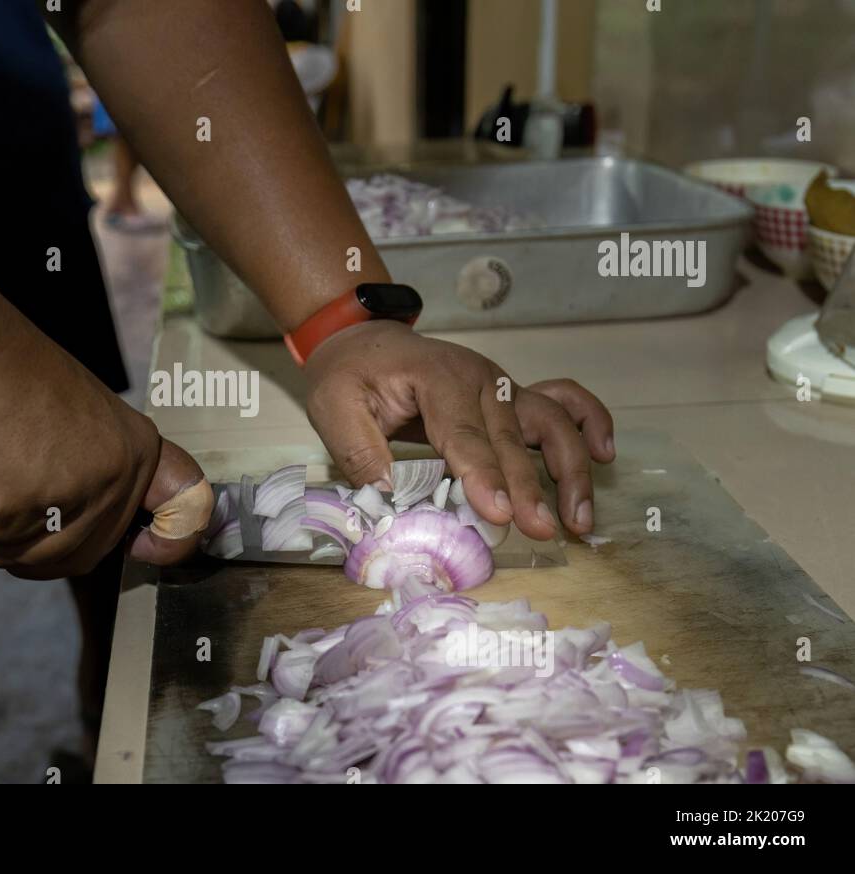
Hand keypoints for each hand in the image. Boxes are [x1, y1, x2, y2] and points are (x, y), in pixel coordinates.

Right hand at [0, 327, 205, 578]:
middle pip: (84, 555)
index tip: (145, 549)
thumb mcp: (75, 427)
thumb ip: (83, 484)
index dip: (174, 539)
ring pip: (31, 557)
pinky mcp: (22, 506)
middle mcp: (119, 475)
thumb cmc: (8, 382)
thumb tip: (50, 550)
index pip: (187, 506)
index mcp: (138, 450)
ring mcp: (75, 493)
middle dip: (34, 548)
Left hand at [303, 321, 614, 538]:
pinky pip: (563, 402)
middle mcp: (481, 379)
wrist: (362, 339)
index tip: (500, 513)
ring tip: (578, 519)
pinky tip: (604, 454)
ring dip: (571, 468)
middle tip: (541, 531)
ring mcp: (502, 386)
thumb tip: (390, 497)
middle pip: (512, 437)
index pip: (463, 434)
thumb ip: (361, 452)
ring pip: (551, 422)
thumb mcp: (334, 409)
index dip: (483, 476)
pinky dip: (590, 422)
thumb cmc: (349, 374)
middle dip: (531, 487)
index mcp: (437, 379)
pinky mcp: (511, 396)